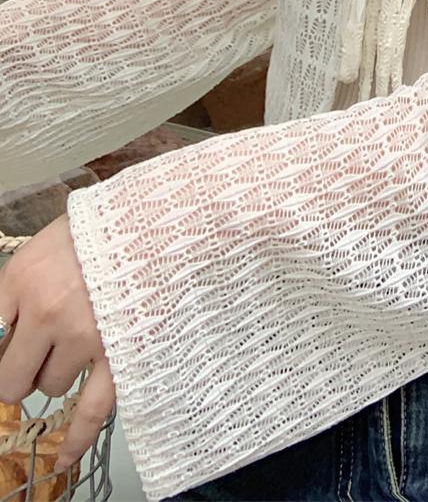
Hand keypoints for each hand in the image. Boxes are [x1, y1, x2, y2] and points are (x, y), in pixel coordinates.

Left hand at [0, 212, 115, 473]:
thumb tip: (1, 335)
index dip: (2, 348)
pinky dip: (74, 440)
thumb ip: (17, 289)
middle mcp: (45, 312)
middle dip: (20, 371)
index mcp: (21, 279)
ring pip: (50, 388)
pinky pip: (89, 412)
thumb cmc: (104, 227)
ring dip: (57, 375)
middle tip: (36, 355)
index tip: (13, 346)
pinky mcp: (118, 355)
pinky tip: (62, 458)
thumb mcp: (45, 245)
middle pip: (12, 375)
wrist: (162, 218)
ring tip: (80, 342)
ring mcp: (82, 338)